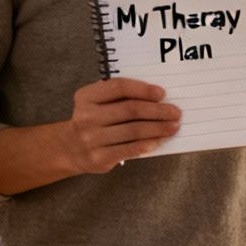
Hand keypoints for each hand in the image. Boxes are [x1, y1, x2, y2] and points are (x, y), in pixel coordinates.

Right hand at [59, 78, 181, 173]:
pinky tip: (160, 140)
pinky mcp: (100, 157)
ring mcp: (92, 139)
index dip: (143, 89)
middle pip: (130, 110)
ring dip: (158, 128)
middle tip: (175, 112)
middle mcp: (87, 117)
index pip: (119, 87)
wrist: (70, 148)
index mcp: (86, 97)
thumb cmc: (93, 121)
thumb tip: (157, 98)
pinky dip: (149, 143)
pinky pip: (130, 149)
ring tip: (173, 126)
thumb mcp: (97, 103)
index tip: (162, 93)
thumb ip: (120, 97)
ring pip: (134, 130)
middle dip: (158, 110)